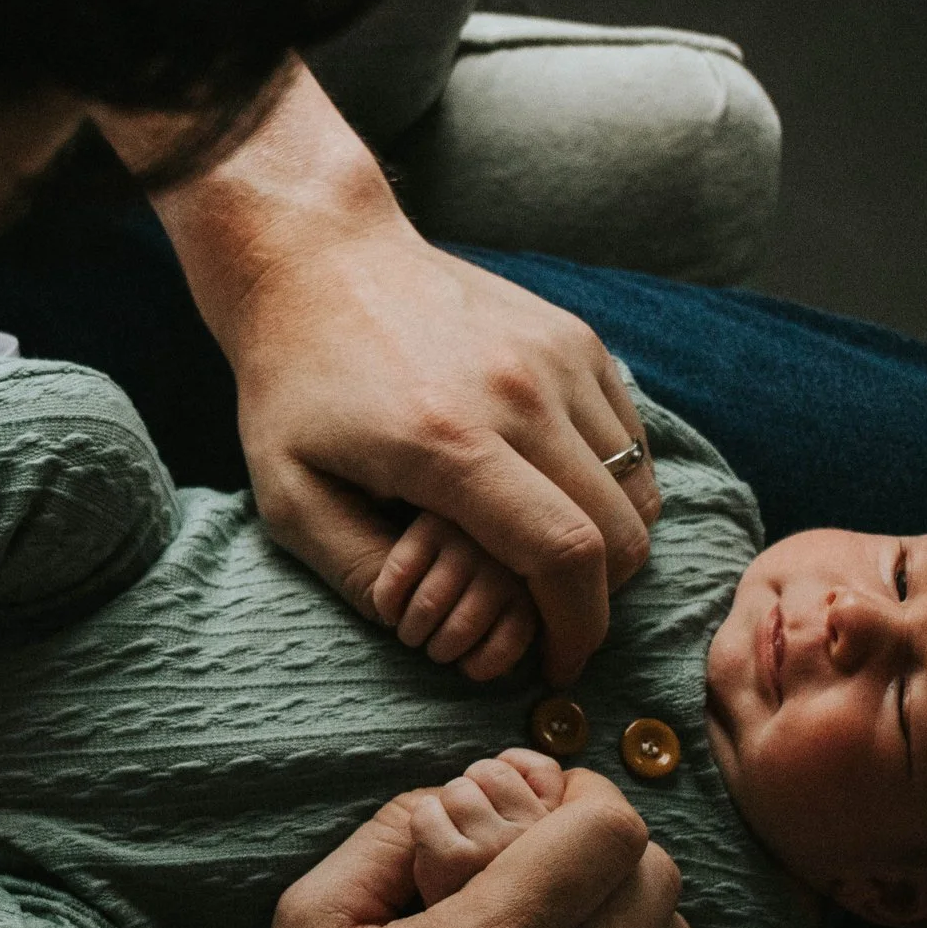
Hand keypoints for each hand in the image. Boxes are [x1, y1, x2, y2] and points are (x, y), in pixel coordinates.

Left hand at [101, 59, 660, 685]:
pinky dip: (612, 483)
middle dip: (599, 601)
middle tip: (556, 624)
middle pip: (620, 531)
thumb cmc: (294, 388)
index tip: (558, 666)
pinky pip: (629, 435)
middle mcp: (519, 394)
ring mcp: (556, 357)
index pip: (564, 556)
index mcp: (448, 443)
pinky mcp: (574, 336)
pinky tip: (555, 495)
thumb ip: (361, 577)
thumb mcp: (289, 498)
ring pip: (637, 486)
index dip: (576, 630)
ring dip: (612, 542)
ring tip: (554, 563)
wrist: (319, 261)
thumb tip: (428, 635)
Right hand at [229, 765, 691, 927]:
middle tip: (557, 857)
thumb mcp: (311, 921)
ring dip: (633, 913)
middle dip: (609, 849)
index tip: (554, 800)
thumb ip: (391, 829)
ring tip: (568, 922)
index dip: (588, 794)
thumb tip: (469, 785)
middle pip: (658, 878)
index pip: (610, 830)